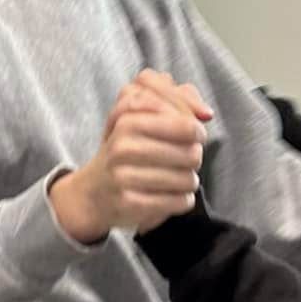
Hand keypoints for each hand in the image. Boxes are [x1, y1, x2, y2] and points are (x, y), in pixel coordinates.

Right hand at [52, 69, 213, 242]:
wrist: (95, 189)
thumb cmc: (128, 148)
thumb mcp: (143, 113)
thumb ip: (179, 99)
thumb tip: (205, 113)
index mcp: (128, 118)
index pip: (186, 123)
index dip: (196, 130)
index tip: (193, 135)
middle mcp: (122, 145)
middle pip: (190, 152)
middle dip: (195, 157)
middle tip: (185, 159)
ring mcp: (123, 175)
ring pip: (186, 178)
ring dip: (190, 180)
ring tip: (180, 178)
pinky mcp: (129, 202)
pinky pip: (177, 201)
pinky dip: (183, 200)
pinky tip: (174, 195)